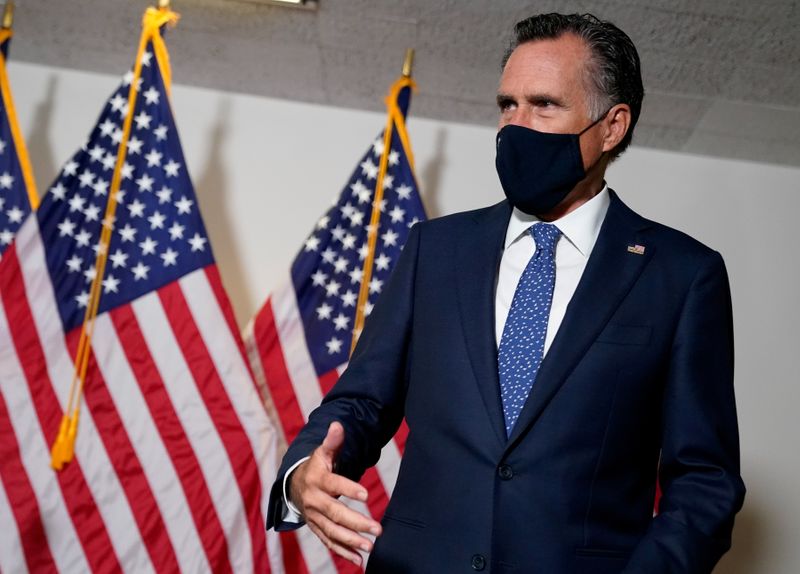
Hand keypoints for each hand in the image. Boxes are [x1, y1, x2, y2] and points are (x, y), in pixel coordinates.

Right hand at [289, 421, 382, 565]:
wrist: (294, 485)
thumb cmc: (317, 466)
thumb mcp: (323, 452)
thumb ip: (333, 441)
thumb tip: (338, 425)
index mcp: (317, 480)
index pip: (333, 484)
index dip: (348, 489)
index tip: (366, 495)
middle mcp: (314, 501)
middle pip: (335, 513)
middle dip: (356, 522)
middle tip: (377, 529)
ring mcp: (314, 517)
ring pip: (332, 531)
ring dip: (351, 541)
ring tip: (370, 547)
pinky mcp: (317, 528)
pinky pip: (329, 543)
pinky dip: (343, 552)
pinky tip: (359, 560)